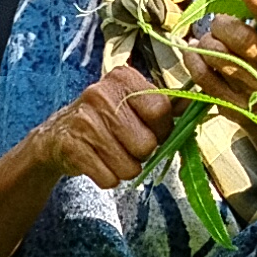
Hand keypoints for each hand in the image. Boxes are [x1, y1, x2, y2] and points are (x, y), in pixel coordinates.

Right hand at [21, 66, 177, 185]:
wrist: (57, 137)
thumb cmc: (104, 121)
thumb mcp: (132, 105)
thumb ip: (166, 105)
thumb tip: (199, 103)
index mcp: (122, 78)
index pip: (161, 110)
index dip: (161, 129)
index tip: (150, 131)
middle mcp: (100, 93)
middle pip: (146, 144)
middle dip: (141, 154)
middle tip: (125, 145)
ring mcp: (84, 120)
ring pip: (129, 167)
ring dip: (125, 169)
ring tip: (111, 155)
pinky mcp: (71, 146)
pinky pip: (108, 179)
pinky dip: (107, 178)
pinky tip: (97, 162)